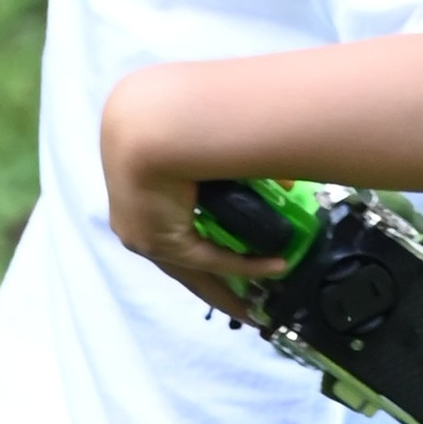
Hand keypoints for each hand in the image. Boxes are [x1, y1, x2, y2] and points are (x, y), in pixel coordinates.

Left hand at [100, 79, 287, 316]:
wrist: (152, 120)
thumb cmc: (178, 118)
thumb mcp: (210, 145)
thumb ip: (241, 165)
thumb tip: (284, 180)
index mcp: (142, 191)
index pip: (177, 228)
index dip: (208, 246)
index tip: (233, 261)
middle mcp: (138, 218)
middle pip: (182, 263)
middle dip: (218, 285)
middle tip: (246, 304)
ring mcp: (143, 234)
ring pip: (193, 270)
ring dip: (228, 289)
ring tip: (257, 306)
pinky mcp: (157, 242)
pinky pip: (206, 260)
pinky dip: (243, 265)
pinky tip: (274, 266)